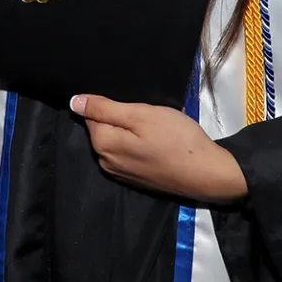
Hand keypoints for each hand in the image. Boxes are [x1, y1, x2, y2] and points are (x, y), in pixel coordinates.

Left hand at [70, 95, 247, 204]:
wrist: (207, 173)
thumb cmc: (176, 139)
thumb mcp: (141, 115)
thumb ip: (105, 109)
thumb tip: (74, 102)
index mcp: (103, 144)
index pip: (91, 114)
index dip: (109, 103)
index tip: (131, 103)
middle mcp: (106, 162)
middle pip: (103, 128)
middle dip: (120, 117)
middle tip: (146, 113)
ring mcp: (121, 173)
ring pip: (117, 141)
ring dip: (130, 131)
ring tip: (154, 126)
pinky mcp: (137, 178)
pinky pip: (129, 154)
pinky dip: (138, 145)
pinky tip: (157, 141)